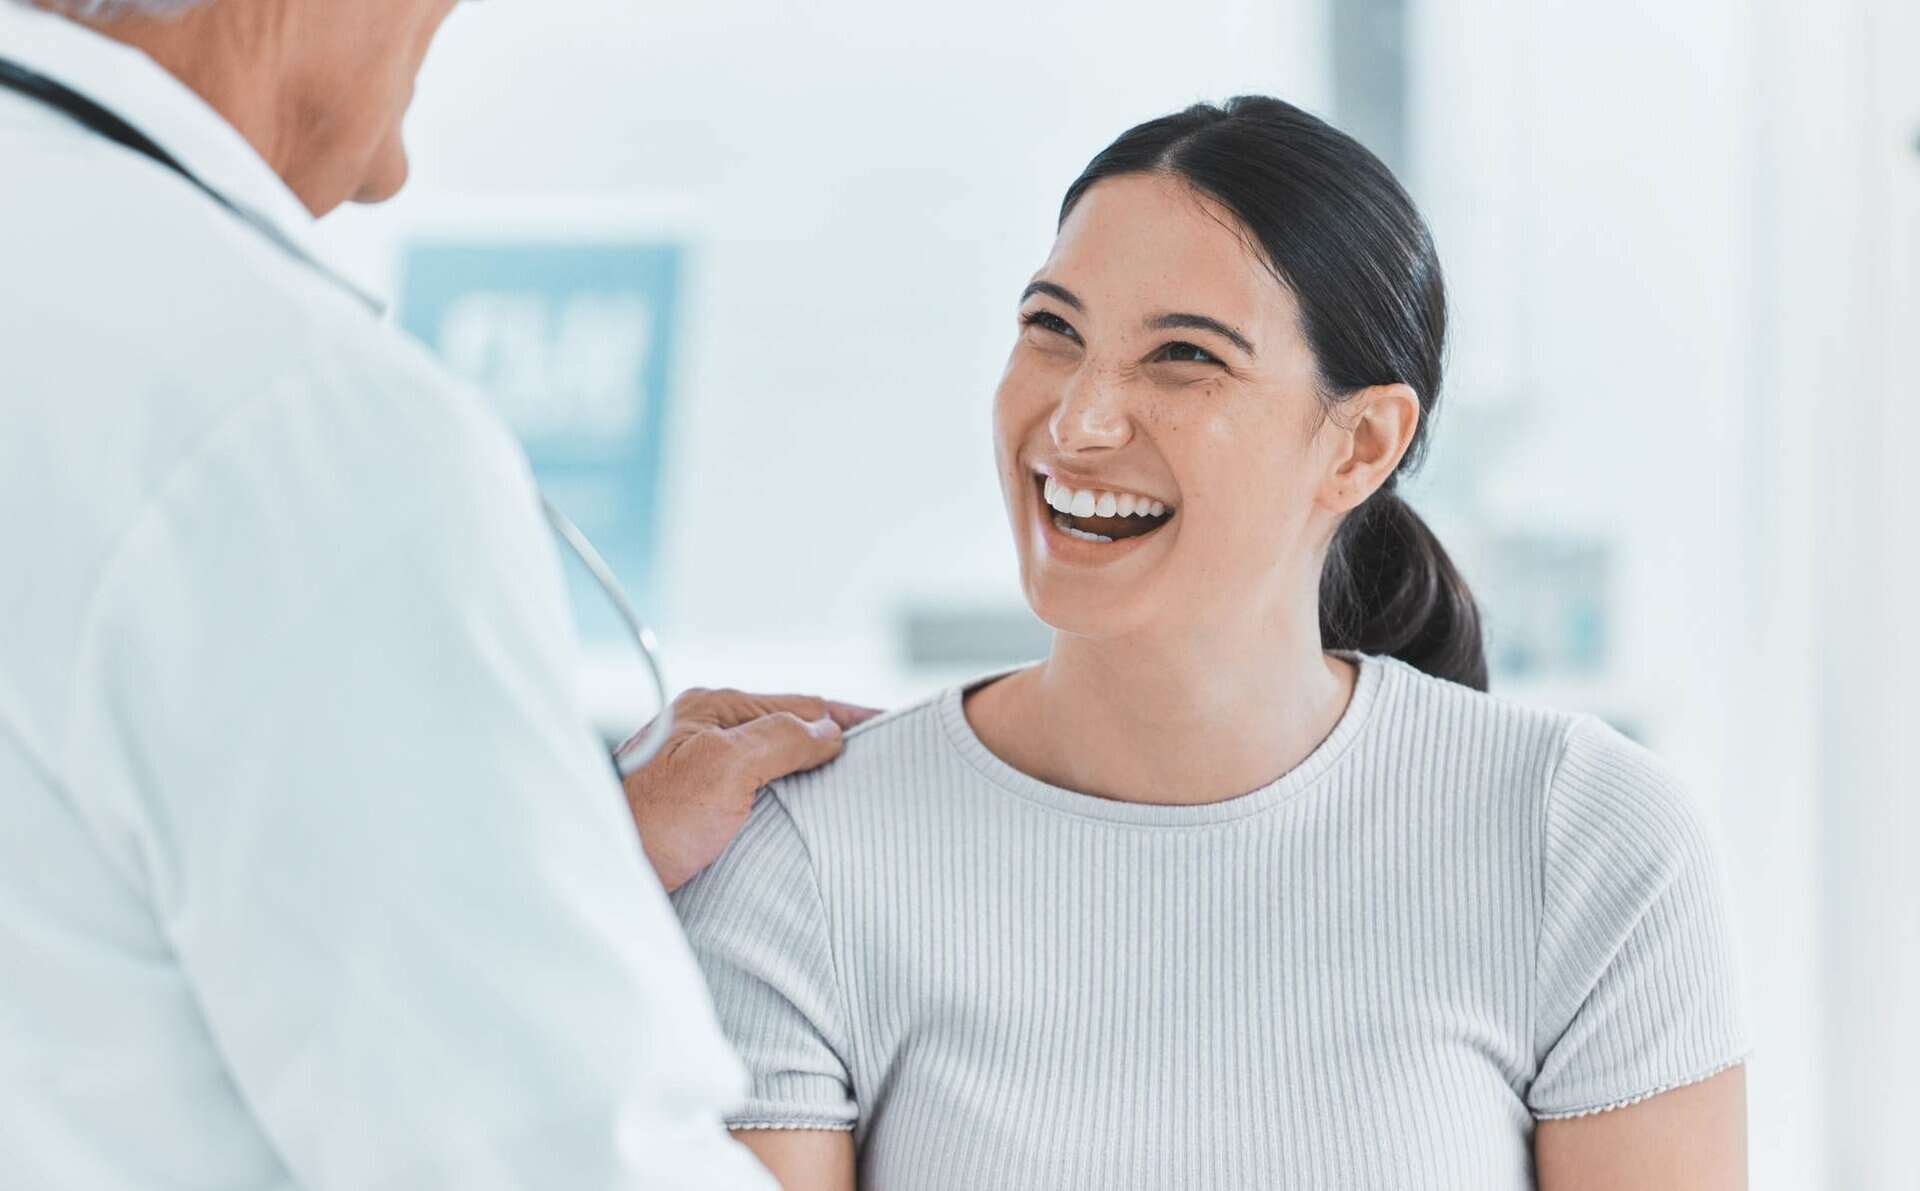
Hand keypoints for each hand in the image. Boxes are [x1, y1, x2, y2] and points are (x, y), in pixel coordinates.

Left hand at [621, 688, 879, 891]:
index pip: (802, 704)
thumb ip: (780, 740)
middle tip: (885, 766)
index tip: (895, 728)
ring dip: (812, 776)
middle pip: (790, 731)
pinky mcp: (695, 811)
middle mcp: (706, 735)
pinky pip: (757, 795)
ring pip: (774, 765)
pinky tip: (803, 822)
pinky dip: (788, 802)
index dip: (851, 716)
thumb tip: (828, 729)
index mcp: (713, 711)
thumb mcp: (722, 769)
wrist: (595, 876)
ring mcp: (699, 771)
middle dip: (835, 743)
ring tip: (853, 794)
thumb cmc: (647, 823)